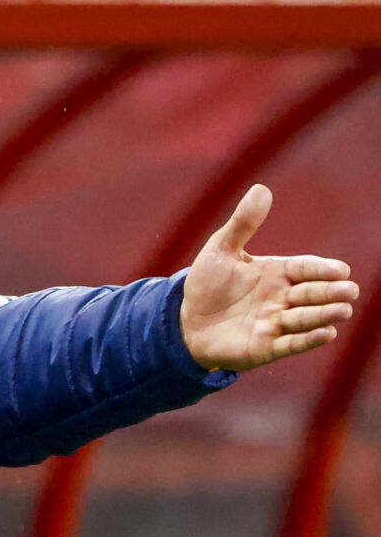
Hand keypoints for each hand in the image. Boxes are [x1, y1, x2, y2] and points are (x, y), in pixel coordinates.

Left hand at [180, 185, 358, 371]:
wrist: (186, 320)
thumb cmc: (207, 284)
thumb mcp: (220, 250)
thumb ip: (242, 224)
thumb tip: (261, 189)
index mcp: (276, 273)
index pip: (305, 269)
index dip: (322, 269)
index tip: (340, 269)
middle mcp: (281, 298)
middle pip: (311, 293)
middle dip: (331, 292)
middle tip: (349, 290)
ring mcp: (275, 323)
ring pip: (305, 318)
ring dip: (324, 315)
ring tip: (343, 310)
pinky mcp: (266, 347)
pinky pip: (291, 343)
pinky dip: (308, 339)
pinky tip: (326, 333)